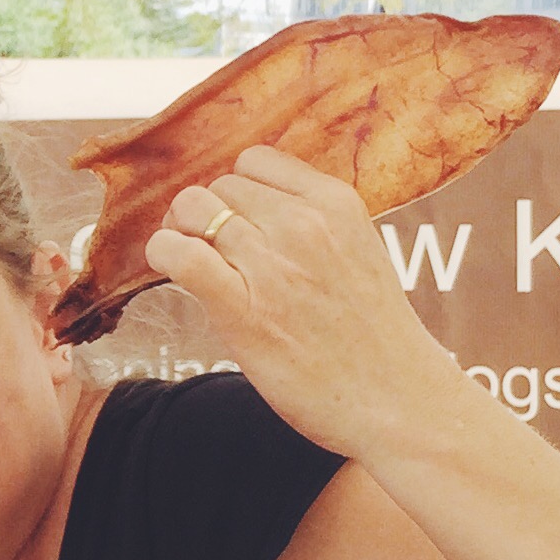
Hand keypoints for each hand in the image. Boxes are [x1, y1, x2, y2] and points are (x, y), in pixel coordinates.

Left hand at [146, 145, 462, 459]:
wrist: (396, 398)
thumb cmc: (372, 335)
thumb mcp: (357, 253)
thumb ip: (312, 225)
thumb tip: (250, 210)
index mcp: (336, 204)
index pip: (256, 161)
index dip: (234, 190)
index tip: (235, 220)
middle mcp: (304, 224)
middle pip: (218, 186)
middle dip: (204, 214)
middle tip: (208, 250)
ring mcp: (272, 264)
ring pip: (193, 209)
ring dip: (181, 233)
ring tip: (195, 266)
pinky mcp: (241, 308)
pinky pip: (178, 253)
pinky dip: (163, 254)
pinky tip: (172, 272)